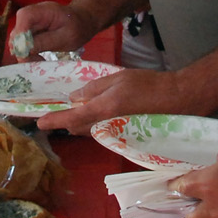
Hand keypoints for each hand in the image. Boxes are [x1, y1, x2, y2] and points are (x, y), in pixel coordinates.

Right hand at [11, 1, 92, 57]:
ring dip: (24, 52)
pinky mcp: (30, 32)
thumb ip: (46, 42)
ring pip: (18, 38)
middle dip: (21, 48)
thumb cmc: (78, 28)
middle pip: (18, 29)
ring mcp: (31, 24)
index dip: (21, 33)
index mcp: (44, 10)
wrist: (82, 23)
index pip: (25, 16)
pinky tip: (37, 59)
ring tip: (37, 61)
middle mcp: (34, 15)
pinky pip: (23, 43)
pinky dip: (28, 53)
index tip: (24, 51)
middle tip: (32, 62)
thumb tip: (26, 49)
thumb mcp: (66, 37)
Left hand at [37, 68, 185, 132]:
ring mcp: (116, 135)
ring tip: (82, 108)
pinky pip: (102, 133)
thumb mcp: (118, 78)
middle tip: (63, 108)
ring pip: (89, 131)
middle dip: (67, 120)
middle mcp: (107, 126)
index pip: (72, 117)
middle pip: (77, 127)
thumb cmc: (148, 85)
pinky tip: (101, 114)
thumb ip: (94, 89)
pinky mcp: (124, 139)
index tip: (40, 122)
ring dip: (81, 122)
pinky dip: (95, 125)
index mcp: (104, 109)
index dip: (54, 120)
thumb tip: (75, 98)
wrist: (177, 100)